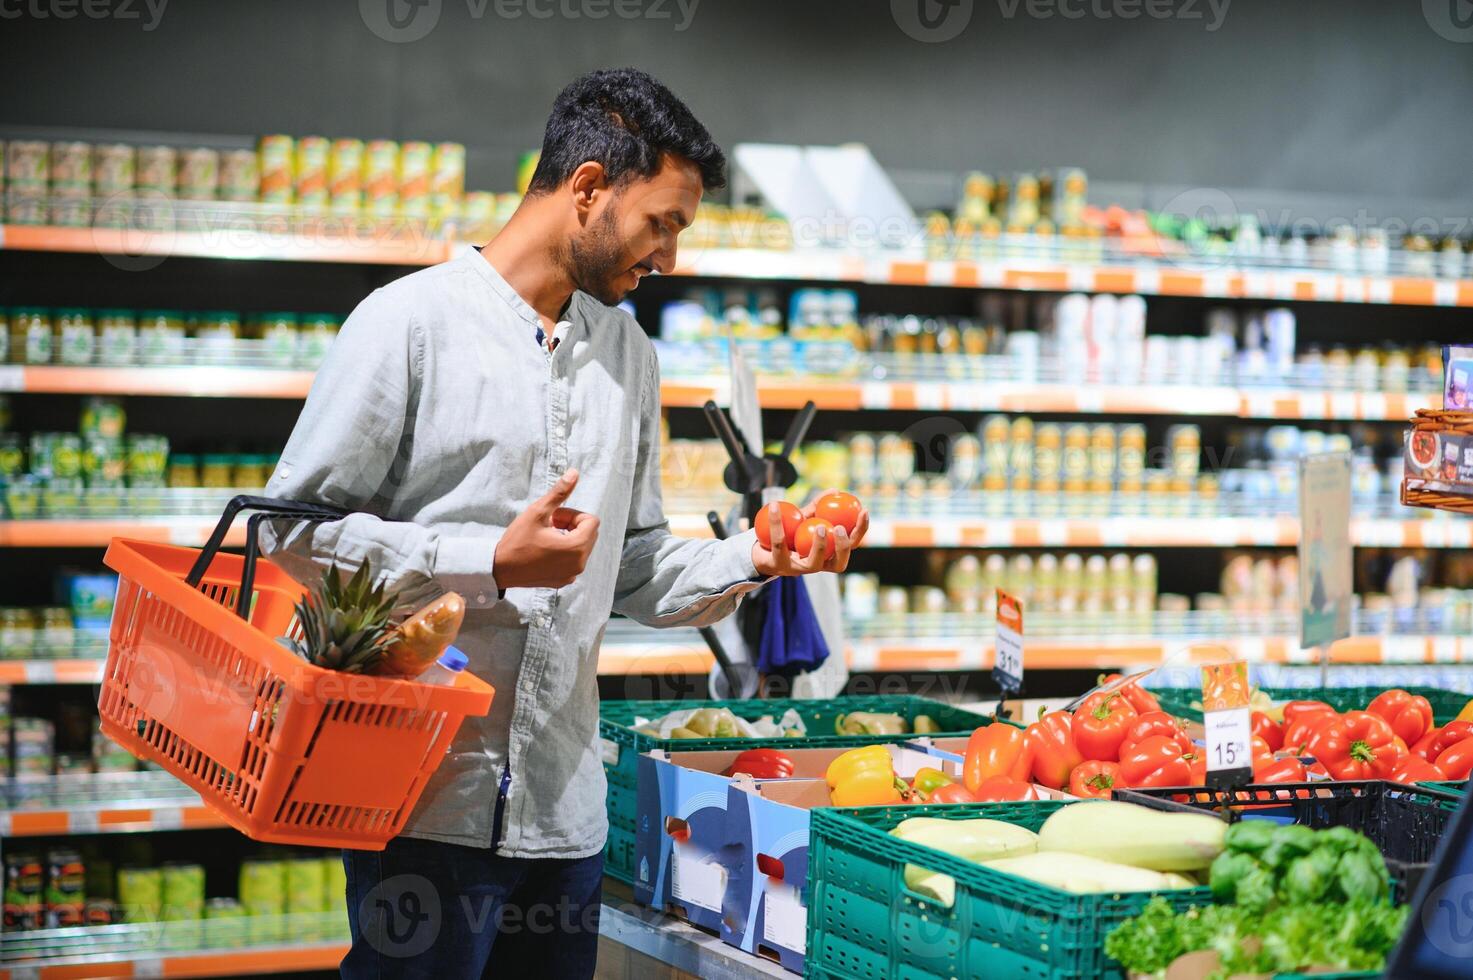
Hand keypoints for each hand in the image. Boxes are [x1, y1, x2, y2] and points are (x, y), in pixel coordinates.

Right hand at [492, 469, 599, 588]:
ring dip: (568, 537)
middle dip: (571, 525)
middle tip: (548, 525)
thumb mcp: (537, 512)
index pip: (591, 521)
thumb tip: (574, 473)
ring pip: (581, 547)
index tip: (553, 517)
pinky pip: (573, 561)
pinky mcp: (564, 580)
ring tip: (545, 537)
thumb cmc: (517, 540)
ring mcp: (572, 574)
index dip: (572, 514)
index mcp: (576, 547)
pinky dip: (564, 552)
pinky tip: (544, 551)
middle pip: (589, 534)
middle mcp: (579, 564)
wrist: (499, 569)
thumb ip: (559, 493)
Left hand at [751, 492, 869, 576]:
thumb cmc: (788, 534)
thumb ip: (818, 507)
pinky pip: (779, 542)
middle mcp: (818, 566)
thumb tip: (835, 490)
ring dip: (820, 545)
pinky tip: (775, 506)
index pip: (851, 545)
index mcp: (829, 555)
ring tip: (819, 526)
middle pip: (839, 563)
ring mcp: (799, 569)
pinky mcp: (778, 565)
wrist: (759, 550)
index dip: (861, 530)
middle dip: (843, 547)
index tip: (864, 510)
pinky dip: (777, 523)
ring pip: (814, 562)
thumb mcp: (803, 519)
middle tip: (840, 527)